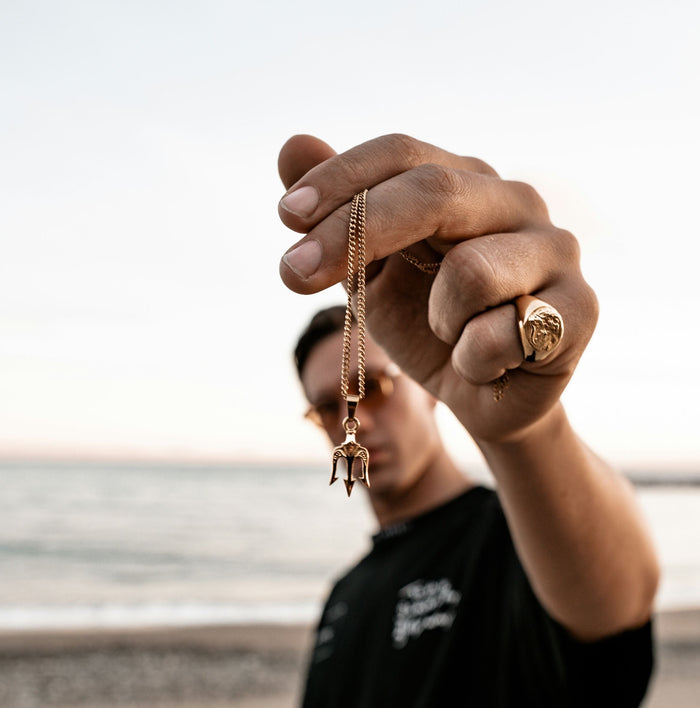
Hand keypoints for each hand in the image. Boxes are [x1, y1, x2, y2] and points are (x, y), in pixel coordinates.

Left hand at [278, 134, 597, 444]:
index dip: (341, 180)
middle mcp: (516, 202)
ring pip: (469, 271)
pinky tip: (484, 365)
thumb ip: (339, 213)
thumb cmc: (429, 327)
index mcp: (467, 182)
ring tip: (450, 334)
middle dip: (355, 233)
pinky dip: (472, 360)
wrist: (485, 397)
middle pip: (434, 192)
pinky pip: (502, 333)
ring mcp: (556, 251)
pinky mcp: (580, 309)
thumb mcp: (372, 272)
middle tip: (294, 274)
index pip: (402, 153)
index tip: (286, 218)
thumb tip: (291, 145)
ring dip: (437, 318)